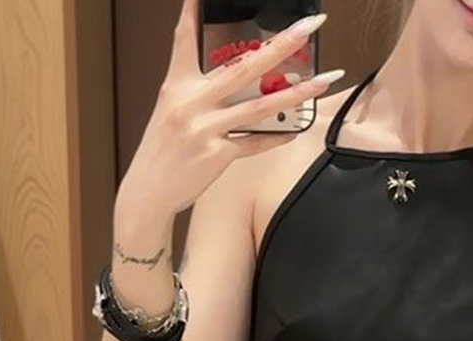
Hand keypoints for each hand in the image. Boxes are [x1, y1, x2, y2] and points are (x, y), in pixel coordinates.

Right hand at [116, 0, 339, 219]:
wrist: (149, 190)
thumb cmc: (164, 150)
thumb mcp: (172, 111)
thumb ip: (199, 91)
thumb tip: (237, 79)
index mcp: (177, 86)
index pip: (184, 40)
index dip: (192, 12)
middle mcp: (190, 102)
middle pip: (243, 68)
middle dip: (280, 45)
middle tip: (308, 26)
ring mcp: (204, 128)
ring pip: (259, 106)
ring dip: (296, 94)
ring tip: (323, 80)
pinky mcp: (216, 155)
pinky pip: (254, 142)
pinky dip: (276, 136)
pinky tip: (296, 130)